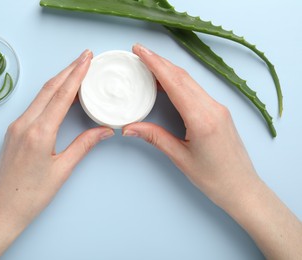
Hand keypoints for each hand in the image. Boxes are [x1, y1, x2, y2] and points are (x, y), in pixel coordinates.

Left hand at [0, 50, 113, 258]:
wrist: (2, 210)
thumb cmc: (31, 195)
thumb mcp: (62, 170)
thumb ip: (84, 145)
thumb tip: (105, 130)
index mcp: (39, 132)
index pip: (61, 95)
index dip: (76, 74)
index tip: (87, 59)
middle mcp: (24, 124)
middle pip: (49, 89)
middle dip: (68, 70)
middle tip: (85, 56)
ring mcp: (16, 126)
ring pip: (40, 95)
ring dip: (59, 80)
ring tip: (75, 69)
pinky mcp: (13, 131)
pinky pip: (34, 105)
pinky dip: (49, 94)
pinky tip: (59, 92)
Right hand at [124, 44, 257, 204]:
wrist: (242, 188)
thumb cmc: (214, 178)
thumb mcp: (180, 158)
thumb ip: (155, 137)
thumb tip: (129, 127)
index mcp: (202, 119)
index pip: (175, 83)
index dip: (156, 64)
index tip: (140, 51)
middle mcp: (213, 108)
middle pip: (182, 77)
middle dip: (160, 62)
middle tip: (139, 52)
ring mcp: (218, 108)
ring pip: (190, 81)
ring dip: (169, 70)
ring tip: (149, 64)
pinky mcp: (219, 112)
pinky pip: (196, 90)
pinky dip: (179, 82)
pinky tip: (167, 83)